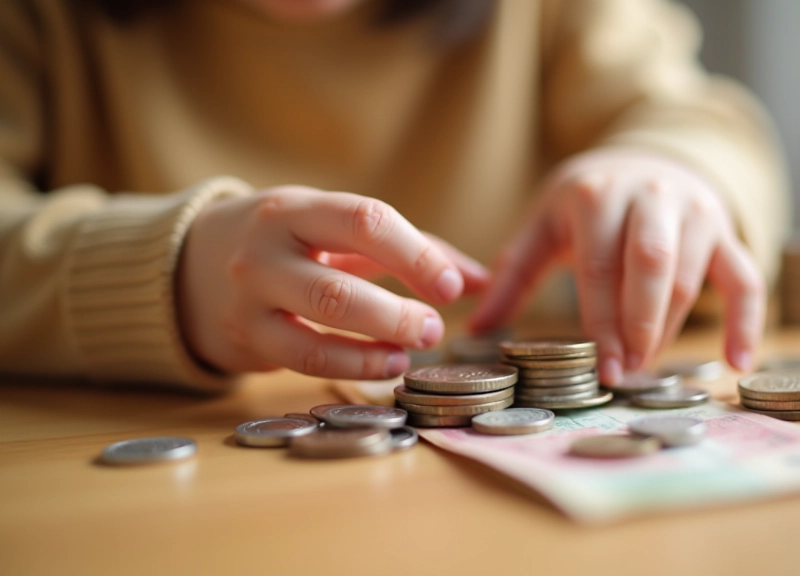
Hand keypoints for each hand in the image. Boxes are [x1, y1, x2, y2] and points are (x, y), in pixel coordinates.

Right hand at [178, 186, 488, 378]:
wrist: (191, 265)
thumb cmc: (290, 243)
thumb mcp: (339, 231)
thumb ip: (413, 249)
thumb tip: (483, 282)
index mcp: (297, 208)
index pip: (364, 220)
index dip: (414, 255)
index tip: (449, 287)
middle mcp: (266, 248)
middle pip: (338, 284)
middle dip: (397, 312)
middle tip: (435, 328)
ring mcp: (249, 295)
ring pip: (318, 324)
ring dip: (376, 343)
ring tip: (413, 351)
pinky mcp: (245, 337)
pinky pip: (301, 359)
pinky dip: (350, 365)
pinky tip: (384, 366)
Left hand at [470, 149, 764, 383]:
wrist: (643, 159)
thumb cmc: (586, 202)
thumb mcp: (545, 223)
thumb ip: (513, 272)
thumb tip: (474, 328)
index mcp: (598, 195)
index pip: (599, 266)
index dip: (600, 322)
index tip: (601, 369)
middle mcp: (652, 196)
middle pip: (651, 266)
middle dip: (639, 325)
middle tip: (626, 373)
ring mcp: (695, 212)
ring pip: (691, 276)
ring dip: (672, 329)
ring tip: (649, 369)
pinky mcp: (726, 231)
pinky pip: (747, 278)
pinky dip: (747, 321)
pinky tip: (738, 363)